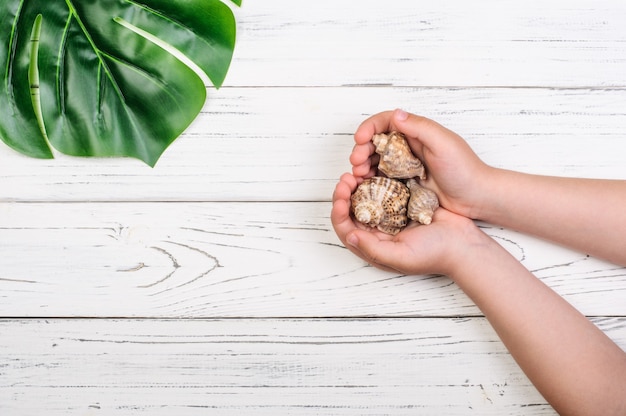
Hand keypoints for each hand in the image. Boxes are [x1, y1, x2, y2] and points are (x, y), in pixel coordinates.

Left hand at [331, 172, 479, 275]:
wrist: (464, 243)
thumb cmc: (435, 254)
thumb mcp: (401, 257)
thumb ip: (373, 249)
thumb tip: (350, 236)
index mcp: (374, 246)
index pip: (346, 229)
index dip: (338, 212)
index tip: (340, 196)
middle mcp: (379, 232)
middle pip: (351, 211)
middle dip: (344, 194)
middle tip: (347, 178)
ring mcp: (391, 216)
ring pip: (366, 198)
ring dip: (358, 185)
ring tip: (358, 170)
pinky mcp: (404, 203)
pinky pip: (384, 190)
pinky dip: (377, 179)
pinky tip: (376, 168)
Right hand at [351, 109, 492, 219]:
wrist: (476, 198)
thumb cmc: (464, 169)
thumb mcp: (443, 143)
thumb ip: (419, 127)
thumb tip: (395, 115)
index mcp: (417, 131)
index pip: (386, 121)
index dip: (369, 128)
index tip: (359, 140)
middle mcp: (410, 145)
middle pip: (376, 141)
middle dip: (361, 149)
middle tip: (356, 163)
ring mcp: (406, 165)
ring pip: (376, 160)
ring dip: (363, 165)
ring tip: (358, 176)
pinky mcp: (406, 182)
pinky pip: (382, 178)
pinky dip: (371, 180)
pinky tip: (365, 186)